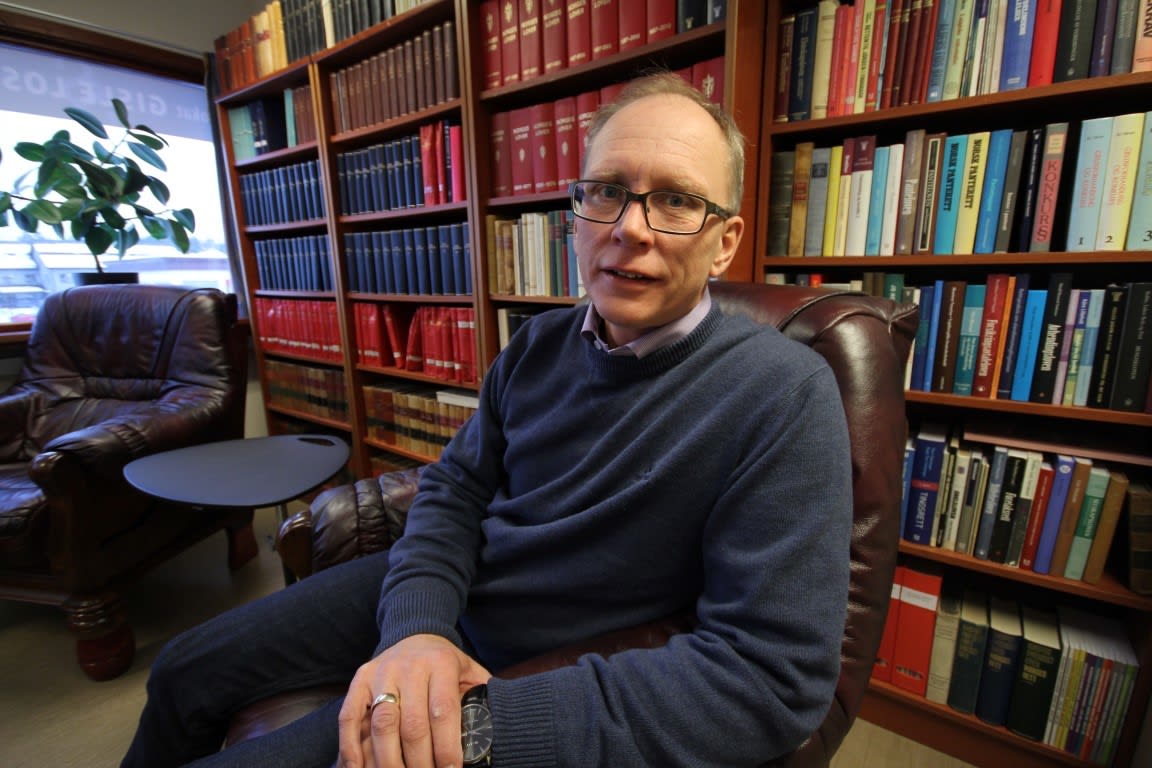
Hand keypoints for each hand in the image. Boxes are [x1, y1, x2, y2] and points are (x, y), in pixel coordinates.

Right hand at [336, 634, 490, 767]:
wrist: (415, 634)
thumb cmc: (445, 664)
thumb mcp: (469, 672)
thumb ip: (480, 697)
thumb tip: (493, 732)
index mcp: (441, 664)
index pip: (444, 711)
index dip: (447, 747)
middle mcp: (409, 667)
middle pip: (412, 724)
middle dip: (420, 761)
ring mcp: (381, 673)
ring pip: (382, 725)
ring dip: (389, 761)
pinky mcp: (359, 681)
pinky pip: (349, 718)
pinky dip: (351, 748)